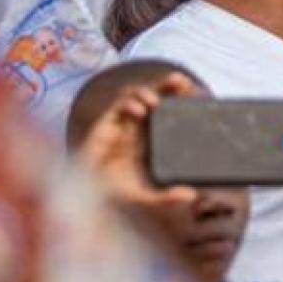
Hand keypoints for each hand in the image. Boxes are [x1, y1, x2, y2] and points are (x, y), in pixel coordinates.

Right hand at [81, 72, 199, 208]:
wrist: (85, 199)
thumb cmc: (115, 194)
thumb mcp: (145, 198)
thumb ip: (166, 197)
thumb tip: (192, 195)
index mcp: (149, 137)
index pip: (167, 110)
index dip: (179, 98)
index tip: (197, 93)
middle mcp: (136, 126)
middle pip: (153, 96)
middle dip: (166, 86)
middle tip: (182, 82)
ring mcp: (120, 124)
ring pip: (134, 96)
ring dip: (145, 92)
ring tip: (156, 102)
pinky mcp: (103, 126)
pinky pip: (116, 107)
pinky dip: (129, 104)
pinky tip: (140, 111)